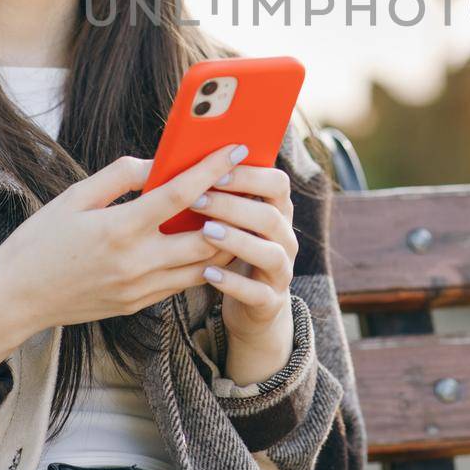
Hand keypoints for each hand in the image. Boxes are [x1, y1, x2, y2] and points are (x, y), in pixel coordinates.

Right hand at [0, 143, 243, 379]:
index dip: (212, 169)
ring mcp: (140, 288)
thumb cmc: (40, 241)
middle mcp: (136, 262)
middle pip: (206, 236)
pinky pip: (183, 283)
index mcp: (119, 228)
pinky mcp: (139, 304)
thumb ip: (119, 176)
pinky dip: (203, 263)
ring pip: (203, 266)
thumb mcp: (74, 197)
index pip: (179, 194)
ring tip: (237, 214)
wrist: (15, 299)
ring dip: (224, 240)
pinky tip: (209, 242)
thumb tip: (157, 163)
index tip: (235, 149)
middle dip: (232, 210)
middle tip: (248, 185)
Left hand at [186, 159, 297, 377]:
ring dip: (237, 241)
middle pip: (270, 217)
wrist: (253, 305)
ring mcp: (281, 271)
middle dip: (233, 206)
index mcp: (277, 212)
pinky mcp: (270, 302)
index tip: (215, 172)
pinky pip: (257, 293)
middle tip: (197, 200)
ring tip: (205, 232)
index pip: (278, 184)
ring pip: (270, 254)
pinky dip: (233, 283)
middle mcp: (285, 239)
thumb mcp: (233, 221)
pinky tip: (208, 274)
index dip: (249, 176)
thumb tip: (183, 164)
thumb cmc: (232, 250)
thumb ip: (221, 195)